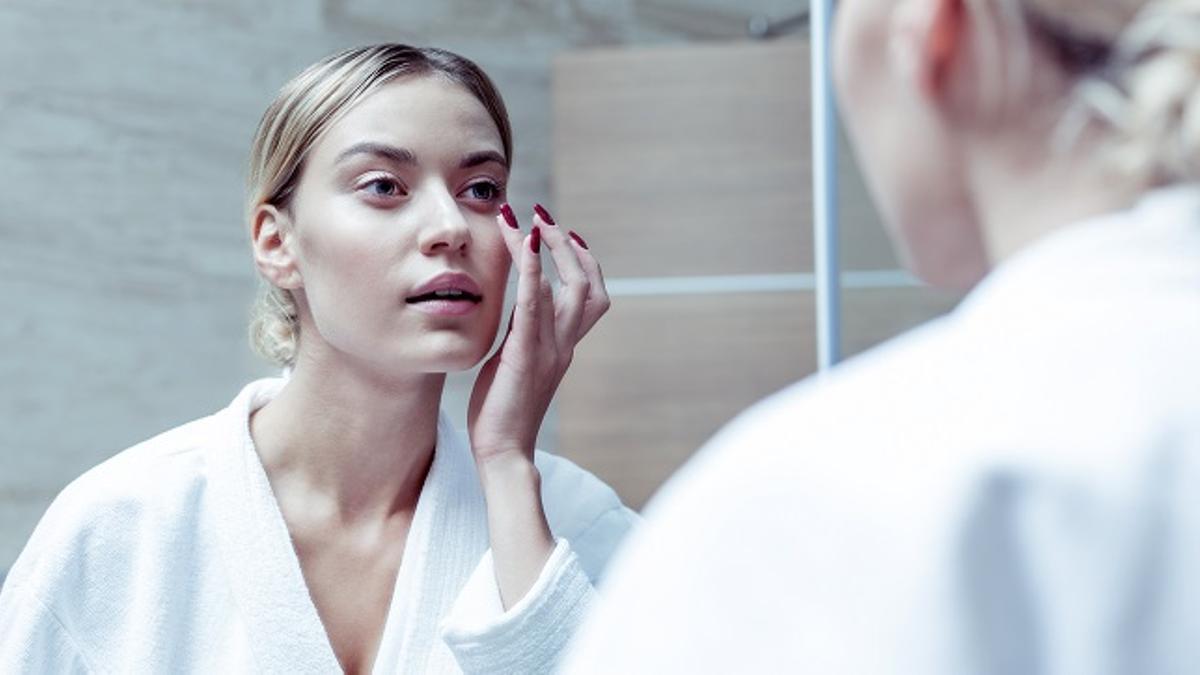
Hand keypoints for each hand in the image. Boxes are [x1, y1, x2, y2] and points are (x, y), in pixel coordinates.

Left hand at [467, 203, 609, 464]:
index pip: (587, 297)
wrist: (502, 454)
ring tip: (535, 220)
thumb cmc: (501, 415)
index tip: (564, 234)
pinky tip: (525, 241)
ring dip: (553, 247)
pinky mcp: (528, 352)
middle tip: (548, 219)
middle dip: (571, 248)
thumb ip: (524, 334)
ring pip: (571, 288)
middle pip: (589, 286)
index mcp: (562, 347)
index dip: (582, 263)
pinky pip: (536, 303)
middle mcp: (564, 344)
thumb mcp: (514, 365)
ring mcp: (550, 348)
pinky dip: (533, 269)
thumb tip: (525, 306)